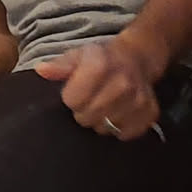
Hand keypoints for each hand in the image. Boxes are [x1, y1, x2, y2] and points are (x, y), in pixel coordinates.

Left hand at [37, 36, 164, 140]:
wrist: (136, 60)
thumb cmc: (101, 60)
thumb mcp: (77, 57)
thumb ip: (59, 66)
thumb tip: (42, 70)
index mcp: (101, 65)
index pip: (73, 100)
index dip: (70, 99)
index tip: (75, 93)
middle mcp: (123, 83)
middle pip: (88, 117)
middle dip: (84, 112)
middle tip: (89, 102)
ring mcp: (139, 100)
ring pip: (106, 129)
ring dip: (101, 122)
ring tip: (104, 106)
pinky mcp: (150, 114)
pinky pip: (125, 134)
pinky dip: (118, 128)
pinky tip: (118, 114)